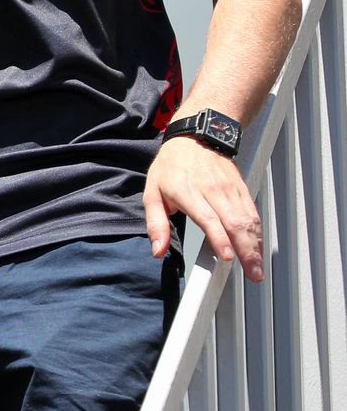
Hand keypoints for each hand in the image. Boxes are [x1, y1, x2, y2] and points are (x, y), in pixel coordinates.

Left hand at [144, 137, 262, 280]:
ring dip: (256, 245)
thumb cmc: (171, 166)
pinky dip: (258, 232)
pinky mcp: (241, 188)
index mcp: (188, 192)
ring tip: (258, 268)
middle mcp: (213, 190)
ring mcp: (230, 188)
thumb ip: (156, 224)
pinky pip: (252, 212)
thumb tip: (157, 250)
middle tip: (252, 273)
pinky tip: (259, 248)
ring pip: (248, 219)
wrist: (195, 136)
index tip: (227, 257)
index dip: (220, 239)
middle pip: (235, 222)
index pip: (209, 218)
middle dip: (246, 251)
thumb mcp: (152, 193)